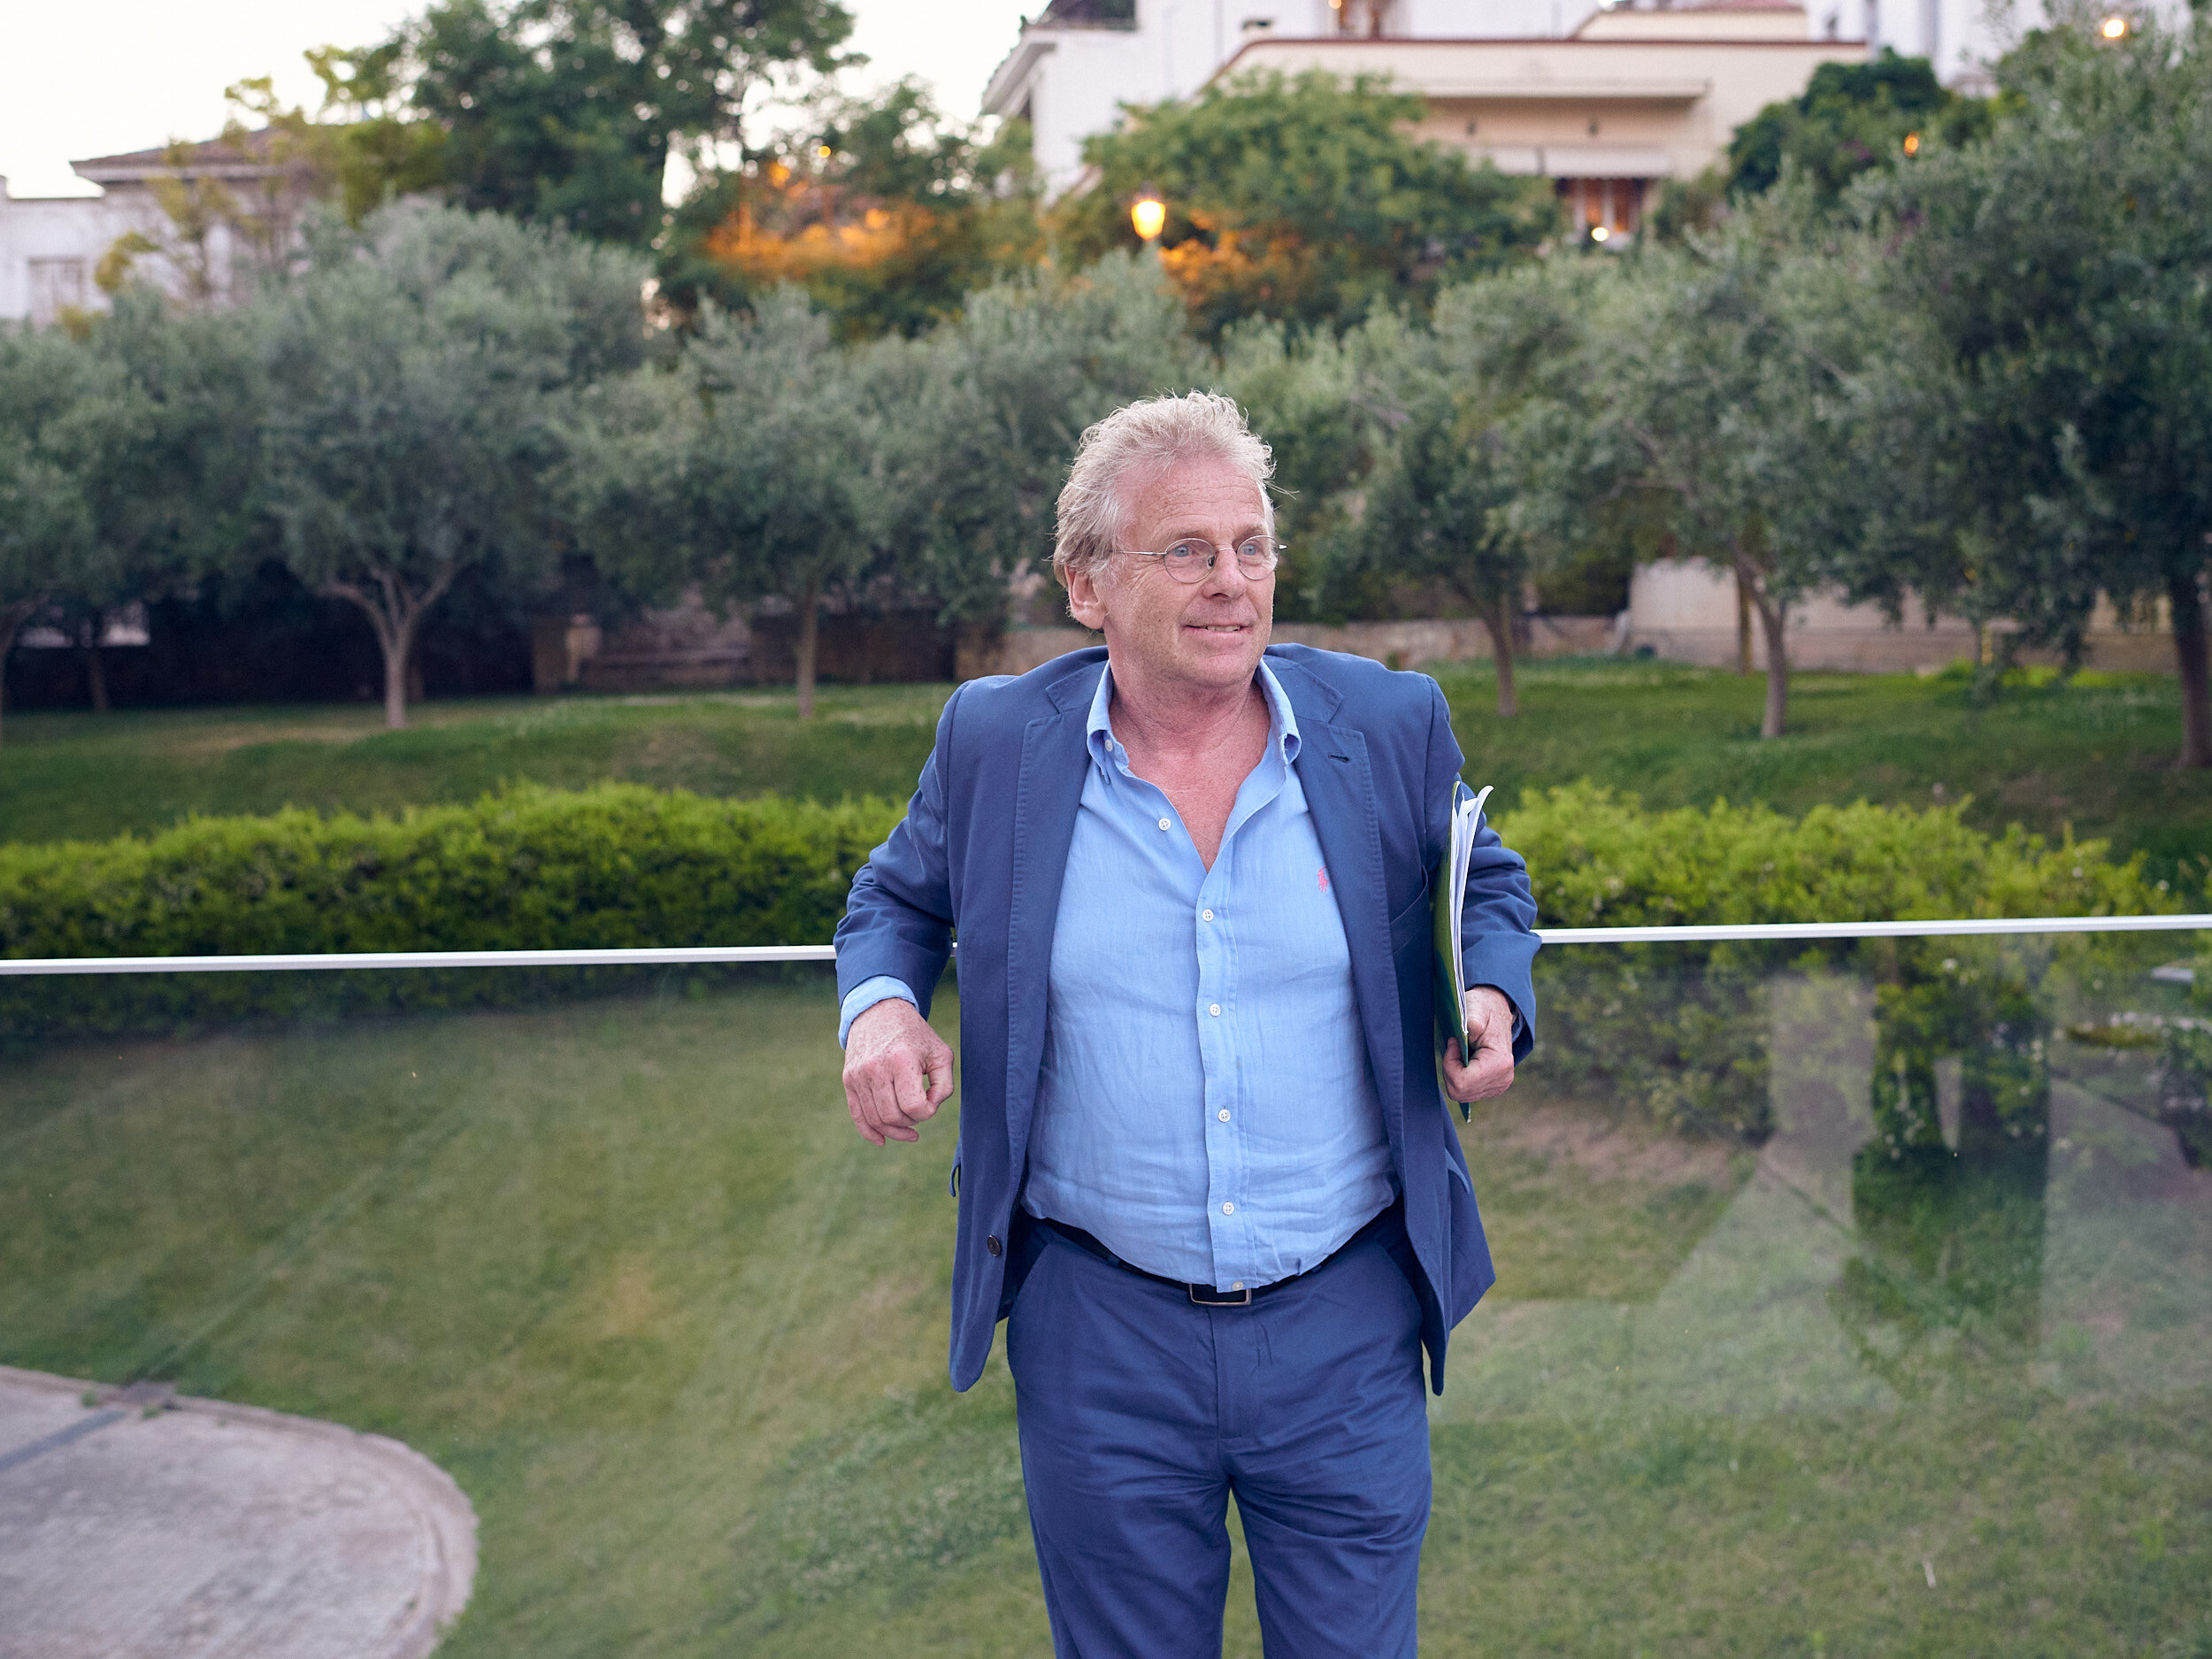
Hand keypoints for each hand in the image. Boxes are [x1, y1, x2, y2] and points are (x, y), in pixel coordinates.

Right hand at [842, 998, 954, 1145]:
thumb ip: (944, 1086)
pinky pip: (857, 1115)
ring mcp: (858, 1075)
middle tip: (919, 1112)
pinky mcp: (848, 1080)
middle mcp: (875, 1068)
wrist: (879, 1011)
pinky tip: (883, 1141)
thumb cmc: (915, 1036)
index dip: (927, 1112)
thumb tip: (929, 1110)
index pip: (914, 1107)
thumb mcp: (940, 1054)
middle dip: (911, 1122)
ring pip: (875, 1120)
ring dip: (895, 1130)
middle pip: (893, 1117)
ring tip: (909, 1128)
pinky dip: (870, 1132)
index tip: (931, 1101)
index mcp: (901, 1060)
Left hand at [1442, 985, 1516, 1105]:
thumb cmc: (1484, 1010)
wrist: (1498, 1013)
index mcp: (1499, 1063)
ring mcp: (1499, 1086)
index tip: (1454, 1044)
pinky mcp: (1493, 1088)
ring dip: (1453, 1073)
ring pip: (1460, 1094)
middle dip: (1449, 1069)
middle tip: (1455, 1048)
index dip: (1449, 1064)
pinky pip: (1466, 1092)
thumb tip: (1470, 1029)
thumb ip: (1472, 1020)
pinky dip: (1459, 1078)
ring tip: (1460, 1053)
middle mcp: (1502, 1079)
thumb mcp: (1475, 1008)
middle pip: (1459, 1091)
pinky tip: (1465, 1061)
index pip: (1461, 1082)